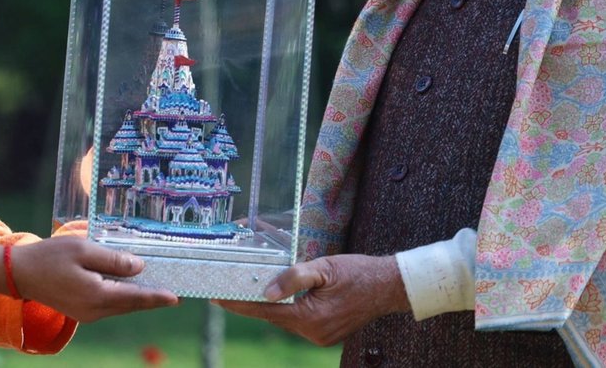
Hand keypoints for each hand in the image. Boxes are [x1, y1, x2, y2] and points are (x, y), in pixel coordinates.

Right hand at [8, 236, 178, 322]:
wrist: (20, 273)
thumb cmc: (50, 256)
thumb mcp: (83, 249)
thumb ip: (113, 260)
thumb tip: (139, 267)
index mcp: (97, 295)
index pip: (135, 297)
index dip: (157, 297)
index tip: (176, 297)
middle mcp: (94, 310)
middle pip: (130, 304)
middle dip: (151, 298)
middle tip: (173, 292)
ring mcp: (87, 313)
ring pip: (121, 306)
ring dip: (138, 298)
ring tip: (157, 289)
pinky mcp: (81, 311)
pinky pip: (109, 305)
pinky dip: (123, 297)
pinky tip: (131, 287)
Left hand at [217, 254, 407, 346]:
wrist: (388, 287)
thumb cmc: (357, 272)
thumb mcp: (323, 268)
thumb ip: (293, 278)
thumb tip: (266, 292)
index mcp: (310, 318)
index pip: (265, 311)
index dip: (239, 304)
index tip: (217, 298)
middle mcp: (313, 333)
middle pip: (274, 316)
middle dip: (254, 302)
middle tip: (231, 288)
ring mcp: (321, 337)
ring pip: (286, 319)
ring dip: (274, 305)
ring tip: (256, 287)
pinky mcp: (326, 334)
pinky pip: (299, 321)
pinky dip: (289, 309)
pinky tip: (284, 296)